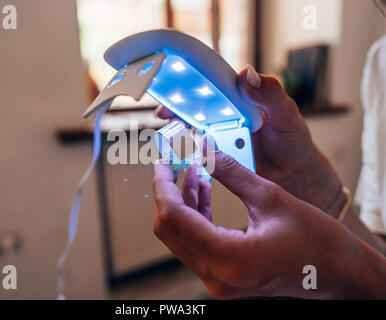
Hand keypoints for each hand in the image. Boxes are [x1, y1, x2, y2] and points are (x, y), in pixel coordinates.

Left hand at [152, 157, 385, 298]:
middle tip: (174, 163)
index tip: (163, 162)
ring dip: (182, 201)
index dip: (162, 186)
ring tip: (195, 170)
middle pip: (169, 229)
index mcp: (229, 258)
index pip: (173, 218)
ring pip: (180, 235)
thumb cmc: (315, 239)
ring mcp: (218, 279)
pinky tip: (203, 189)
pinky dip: (194, 214)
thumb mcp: (271, 197)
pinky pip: (195, 241)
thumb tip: (203, 147)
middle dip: (167, 192)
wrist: (336, 271)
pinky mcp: (222, 274)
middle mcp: (217, 276)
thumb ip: (230, 171)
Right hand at [155, 65, 341, 211]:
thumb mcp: (286, 113)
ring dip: (180, 135)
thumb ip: (270, 94)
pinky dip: (190, 155)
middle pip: (196, 109)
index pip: (211, 87)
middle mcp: (226, 117)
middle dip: (177, 110)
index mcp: (240, 99)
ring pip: (194, 132)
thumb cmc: (293, 140)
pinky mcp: (220, 158)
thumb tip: (247, 75)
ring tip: (171, 139)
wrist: (294, 174)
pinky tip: (183, 158)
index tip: (176, 90)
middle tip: (164, 116)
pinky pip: (201, 154)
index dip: (191, 86)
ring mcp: (221, 138)